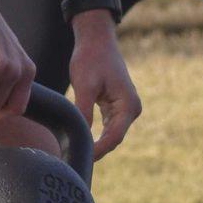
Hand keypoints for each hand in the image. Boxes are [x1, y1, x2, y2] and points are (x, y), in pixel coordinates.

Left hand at [68, 19, 142, 161]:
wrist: (97, 40)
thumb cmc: (91, 58)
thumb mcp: (85, 85)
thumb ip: (84, 111)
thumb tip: (80, 137)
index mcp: (128, 105)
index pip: (113, 138)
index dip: (96, 151)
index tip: (78, 160)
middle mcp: (131, 110)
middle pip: (113, 140)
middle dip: (94, 152)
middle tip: (71, 163)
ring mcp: (126, 110)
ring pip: (110, 136)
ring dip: (94, 146)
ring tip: (73, 156)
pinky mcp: (117, 108)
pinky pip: (107, 128)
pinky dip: (95, 136)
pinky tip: (79, 143)